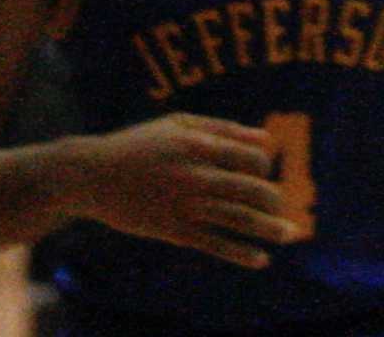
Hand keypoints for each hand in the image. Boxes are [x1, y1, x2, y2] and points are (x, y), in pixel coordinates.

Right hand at [64, 114, 299, 266]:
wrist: (93, 175)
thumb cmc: (140, 144)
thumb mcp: (180, 124)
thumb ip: (223, 129)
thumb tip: (263, 139)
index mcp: (201, 146)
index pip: (252, 158)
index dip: (265, 167)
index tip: (263, 174)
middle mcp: (197, 176)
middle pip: (252, 190)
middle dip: (276, 201)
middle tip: (285, 209)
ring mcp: (185, 205)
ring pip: (238, 219)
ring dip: (269, 228)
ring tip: (290, 235)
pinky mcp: (173, 230)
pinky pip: (214, 244)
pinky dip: (240, 253)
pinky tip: (261, 260)